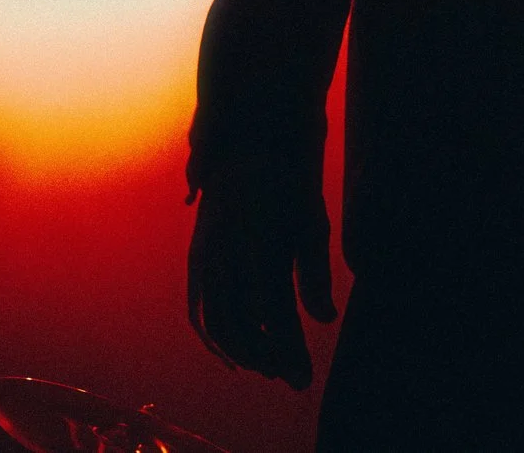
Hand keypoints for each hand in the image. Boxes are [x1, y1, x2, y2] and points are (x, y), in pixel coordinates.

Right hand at [187, 183, 337, 388]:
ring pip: (217, 322)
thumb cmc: (290, 185)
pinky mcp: (196, 259)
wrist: (249, 145)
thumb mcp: (313, 220)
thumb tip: (326, 320)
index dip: (287, 350)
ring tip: (272, 367)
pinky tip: (237, 358)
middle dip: (267, 358)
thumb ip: (316, 272)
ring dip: (243, 352)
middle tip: (293, 378)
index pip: (272, 311)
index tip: (304, 378)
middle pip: (240, 324)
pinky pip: (199, 310)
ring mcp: (205, 256)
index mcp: (258, 240)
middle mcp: (225, 252)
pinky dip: (214, 339)